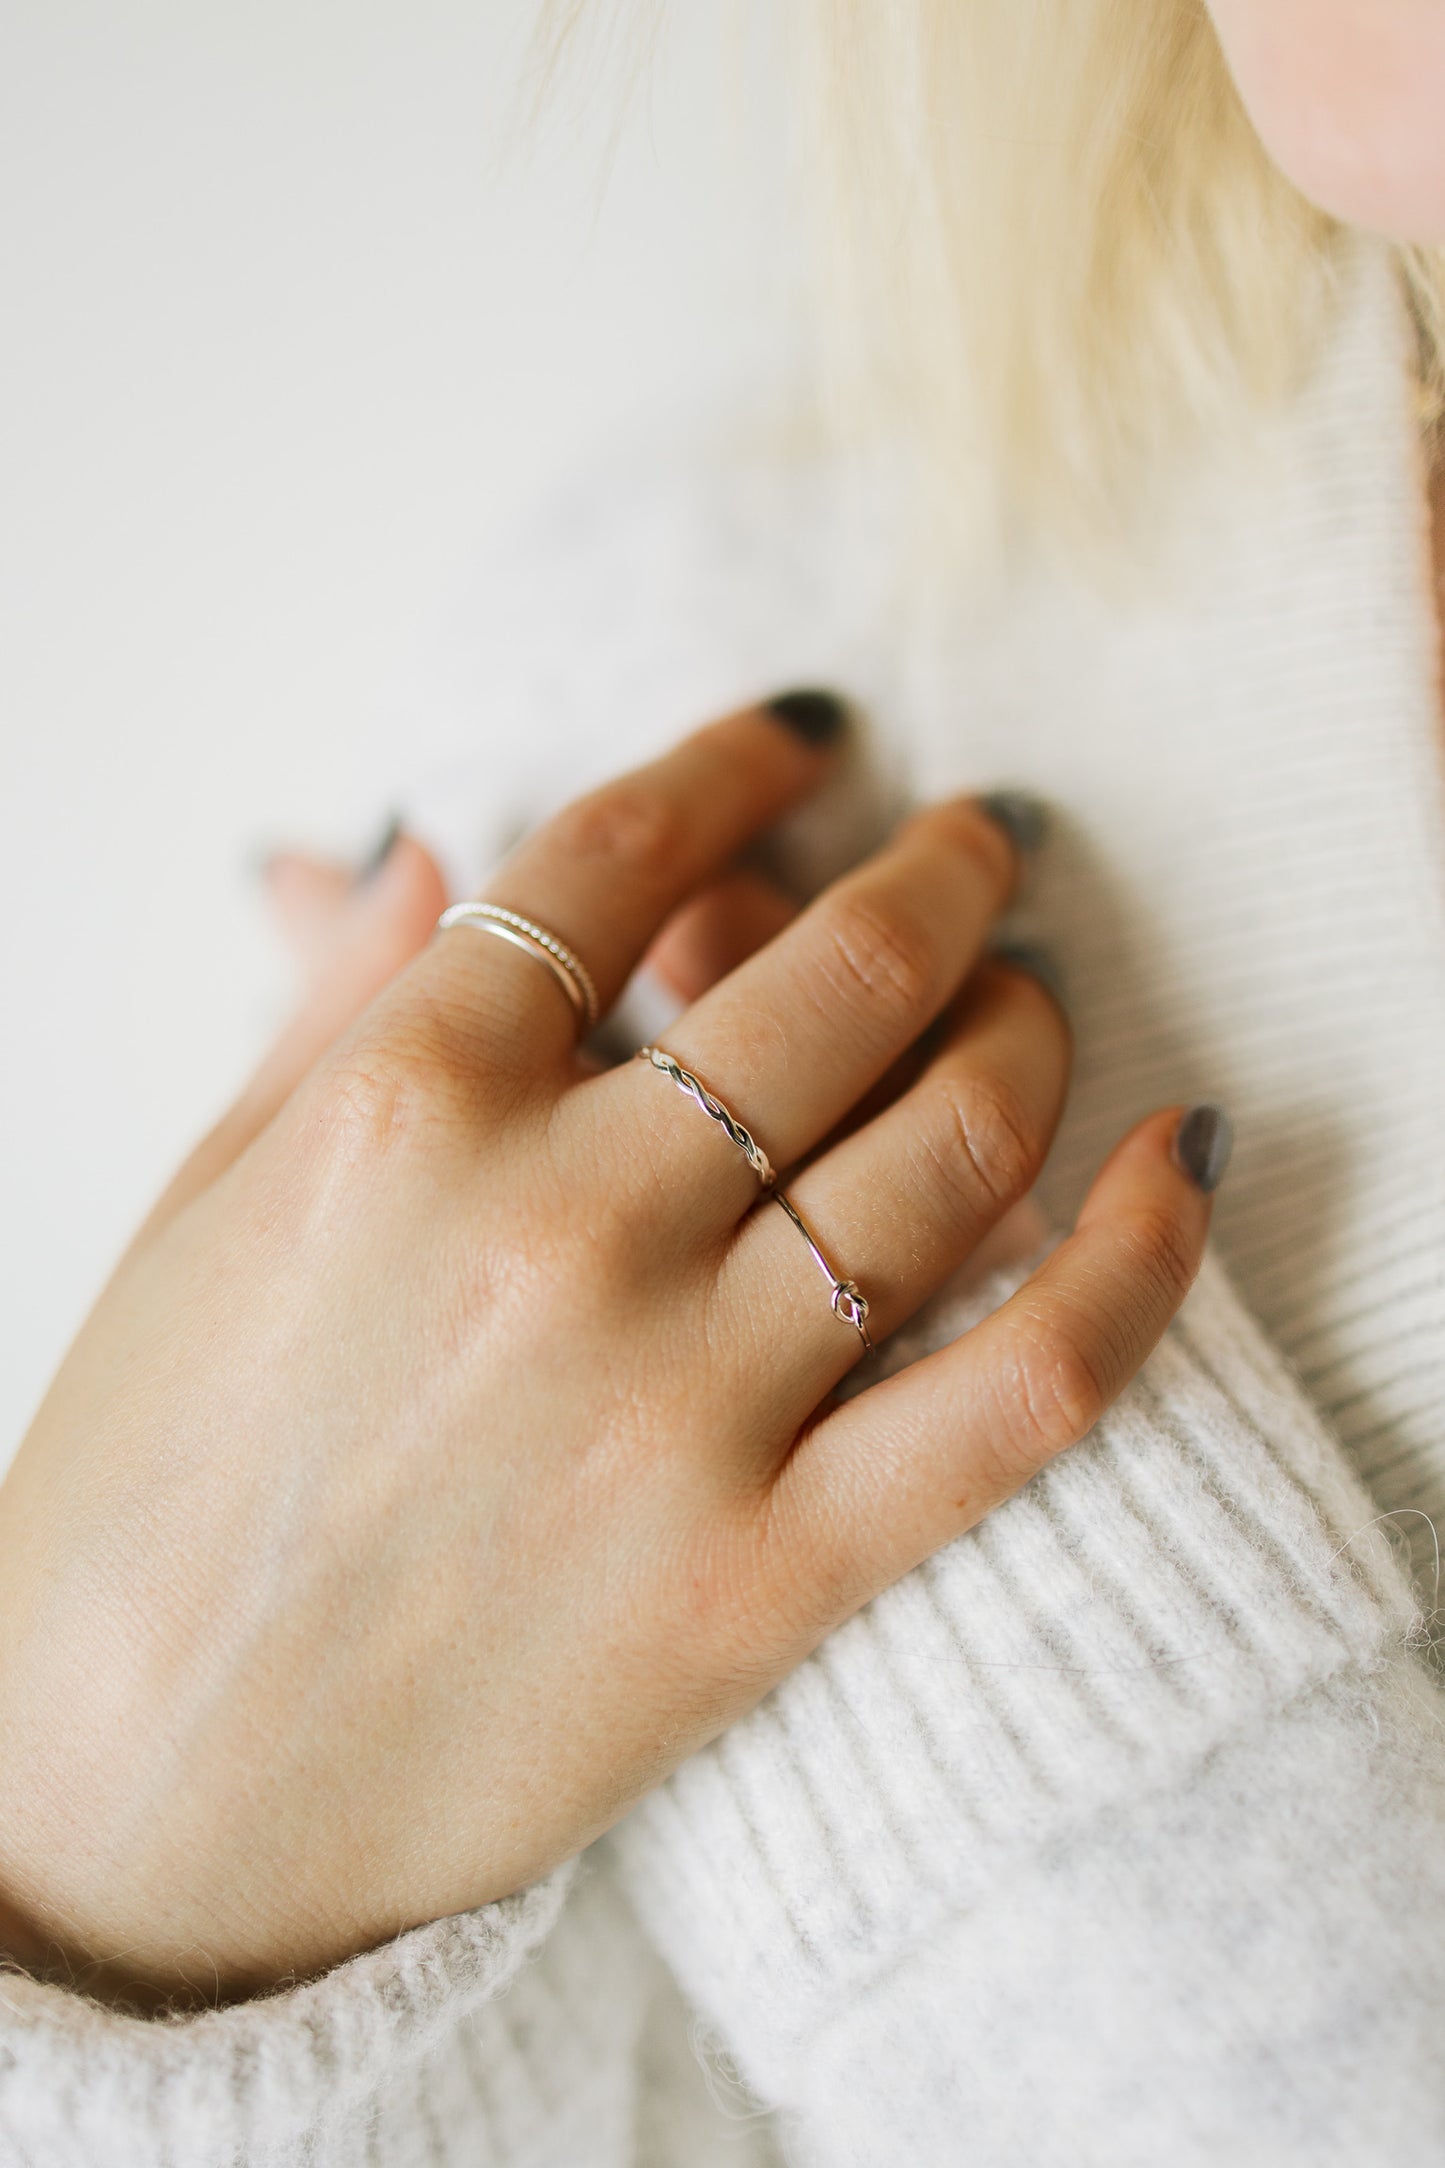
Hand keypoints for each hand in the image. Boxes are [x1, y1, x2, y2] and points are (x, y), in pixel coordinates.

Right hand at [0, 703, 1214, 2005]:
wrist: (136, 1808)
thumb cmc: (136, 1500)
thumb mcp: (193, 1213)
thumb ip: (330, 1015)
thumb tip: (422, 850)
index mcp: (399, 1110)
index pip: (619, 853)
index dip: (735, 759)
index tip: (804, 731)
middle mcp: (557, 1228)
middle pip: (831, 976)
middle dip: (938, 873)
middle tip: (980, 843)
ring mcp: (676, 1404)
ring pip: (944, 1146)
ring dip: (1026, 1028)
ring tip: (1033, 991)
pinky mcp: (768, 1574)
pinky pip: (1020, 1389)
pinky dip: (1135, 1262)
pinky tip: (1182, 1157)